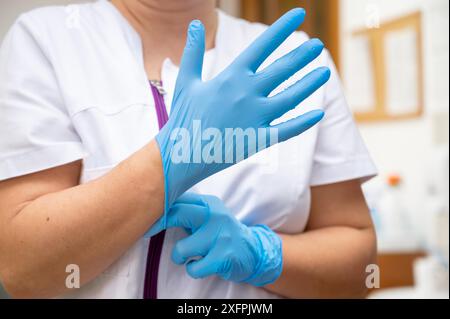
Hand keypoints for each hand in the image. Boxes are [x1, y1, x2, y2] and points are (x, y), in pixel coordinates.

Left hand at [147, 193, 282, 285]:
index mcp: (209, 203)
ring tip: (190, 256)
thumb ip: (187, 210)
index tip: (144, 220)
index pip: (178, 200)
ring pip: (182, 249)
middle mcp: (215, 215)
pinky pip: (193, 268)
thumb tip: (153, 207)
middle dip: (159, 224)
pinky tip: (202, 264)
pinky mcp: (224, 256)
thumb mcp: (207, 217)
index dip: (158, 210)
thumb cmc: (220, 234)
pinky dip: (193, 269)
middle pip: (178, 214)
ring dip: (180, 256)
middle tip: (148, 233)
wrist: (253, 252)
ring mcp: (221, 236)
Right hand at [156, 8, 329, 213]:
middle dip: (301, 55)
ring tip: (324, 72)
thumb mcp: (186, 81)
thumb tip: (196, 23)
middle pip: (282, 69)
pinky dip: (303, 122)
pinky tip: (318, 114)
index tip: (299, 13)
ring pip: (290, 97)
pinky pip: (286, 130)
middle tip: (317, 44)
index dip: (282, 28)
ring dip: (308, 83)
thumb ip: (193, 52)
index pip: (262, 45)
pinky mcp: (258, 139)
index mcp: (231, 76)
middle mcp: (247, 93)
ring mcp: (255, 117)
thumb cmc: (184, 117)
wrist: (181, 154)